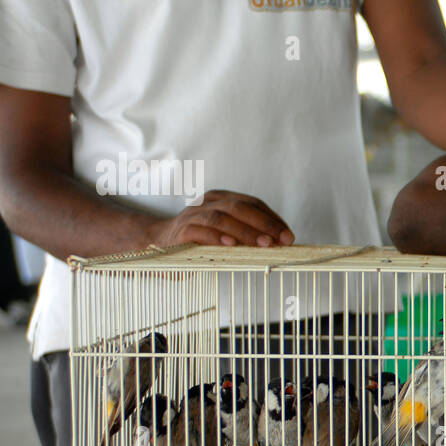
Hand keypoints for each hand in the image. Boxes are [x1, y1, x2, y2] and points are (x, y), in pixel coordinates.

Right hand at [146, 191, 294, 247]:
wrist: (156, 243)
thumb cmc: (199, 240)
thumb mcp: (226, 234)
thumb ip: (247, 235)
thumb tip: (279, 245)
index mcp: (221, 199)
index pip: (252, 204)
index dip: (272, 219)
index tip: (288, 236)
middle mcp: (207, 203)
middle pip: (239, 207)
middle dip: (264, 224)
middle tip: (281, 241)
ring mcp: (192, 216)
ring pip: (221, 218)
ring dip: (245, 231)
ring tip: (264, 244)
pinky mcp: (180, 232)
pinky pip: (199, 231)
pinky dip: (216, 237)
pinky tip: (231, 245)